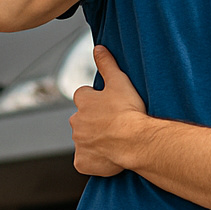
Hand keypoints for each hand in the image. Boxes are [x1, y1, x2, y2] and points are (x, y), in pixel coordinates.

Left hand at [70, 46, 147, 176]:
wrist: (134, 141)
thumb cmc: (128, 111)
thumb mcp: (119, 81)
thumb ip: (107, 64)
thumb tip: (98, 48)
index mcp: (83, 102)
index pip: (83, 96)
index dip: (95, 100)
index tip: (108, 105)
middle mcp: (76, 122)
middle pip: (82, 120)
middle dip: (93, 121)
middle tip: (113, 124)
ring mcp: (79, 143)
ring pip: (84, 140)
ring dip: (94, 140)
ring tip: (114, 141)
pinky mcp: (83, 162)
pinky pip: (85, 161)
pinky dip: (93, 160)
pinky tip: (107, 157)